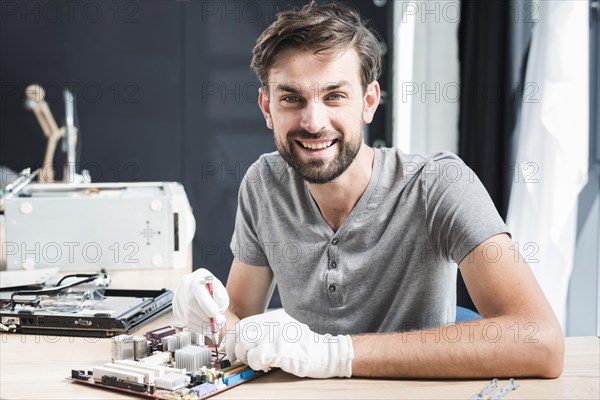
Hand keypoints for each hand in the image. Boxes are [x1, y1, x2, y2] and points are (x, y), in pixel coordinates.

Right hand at [172, 268, 228, 335]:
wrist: (204, 288)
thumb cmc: (214, 290)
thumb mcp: (222, 291)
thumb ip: (221, 299)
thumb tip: (217, 311)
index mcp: (198, 276)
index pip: (197, 287)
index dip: (206, 302)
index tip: (215, 313)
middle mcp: (185, 284)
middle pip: (190, 303)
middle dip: (205, 317)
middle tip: (217, 323)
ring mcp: (178, 295)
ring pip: (187, 315)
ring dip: (201, 324)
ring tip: (213, 326)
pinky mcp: (176, 306)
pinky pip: (184, 320)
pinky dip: (196, 326)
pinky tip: (204, 325)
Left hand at [225, 309, 353, 377]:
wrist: (327, 353)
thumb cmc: (306, 347)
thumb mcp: (284, 331)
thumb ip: (266, 332)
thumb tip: (243, 342)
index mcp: (273, 318)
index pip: (243, 324)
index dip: (233, 339)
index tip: (232, 351)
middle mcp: (272, 322)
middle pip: (240, 333)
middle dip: (236, 349)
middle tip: (240, 360)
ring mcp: (275, 335)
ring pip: (245, 345)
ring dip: (247, 358)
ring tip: (259, 362)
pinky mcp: (278, 349)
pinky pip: (255, 358)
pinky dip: (257, 365)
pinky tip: (268, 366)